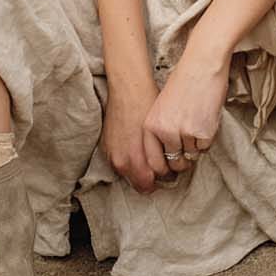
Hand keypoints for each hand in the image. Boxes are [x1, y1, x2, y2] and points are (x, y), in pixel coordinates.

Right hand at [100, 77, 170, 195]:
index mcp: (136, 161)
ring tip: (151, 155)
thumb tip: (169, 170)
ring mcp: (111, 155)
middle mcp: (121, 162)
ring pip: (129, 174)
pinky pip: (119, 163)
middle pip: (139, 184)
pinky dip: (129, 160)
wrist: (128, 89)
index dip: (163, 179)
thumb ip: (161, 159)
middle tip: (164, 165)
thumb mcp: (159, 137)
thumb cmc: (147, 109)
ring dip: (140, 170)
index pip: (150, 185)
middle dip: (152, 178)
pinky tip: (138, 148)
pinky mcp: (105, 147)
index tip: (171, 172)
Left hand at [142, 38, 231, 175]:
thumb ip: (160, 131)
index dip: (163, 168)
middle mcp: (164, 132)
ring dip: (196, 145)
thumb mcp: (161, 108)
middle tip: (188, 149)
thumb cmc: (183, 83)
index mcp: (150, 126)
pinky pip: (205, 147)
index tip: (170, 168)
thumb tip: (167, 157)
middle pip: (174, 163)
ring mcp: (183, 133)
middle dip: (182, 162)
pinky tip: (205, 118)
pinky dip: (207, 138)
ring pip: (192, 155)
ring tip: (197, 122)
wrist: (201, 66)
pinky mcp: (202, 132)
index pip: (153, 162)